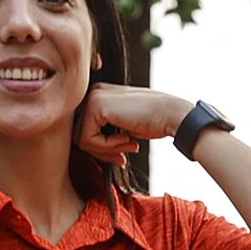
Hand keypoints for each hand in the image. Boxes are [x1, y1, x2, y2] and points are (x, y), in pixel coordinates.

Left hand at [76, 85, 191, 166]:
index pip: (83, 129)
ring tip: (129, 146)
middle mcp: (93, 92)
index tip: (120, 155)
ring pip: (80, 138)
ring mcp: (93, 97)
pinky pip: (88, 139)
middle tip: (122, 157)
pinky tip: (128, 140)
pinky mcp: (95, 106)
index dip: (100, 148)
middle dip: (101, 152)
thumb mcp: (123, 126)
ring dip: (105, 151)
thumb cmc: (153, 121)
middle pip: (78, 134)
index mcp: (99, 95)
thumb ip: (104, 133)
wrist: (171, 114)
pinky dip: (107, 147)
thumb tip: (85, 149)